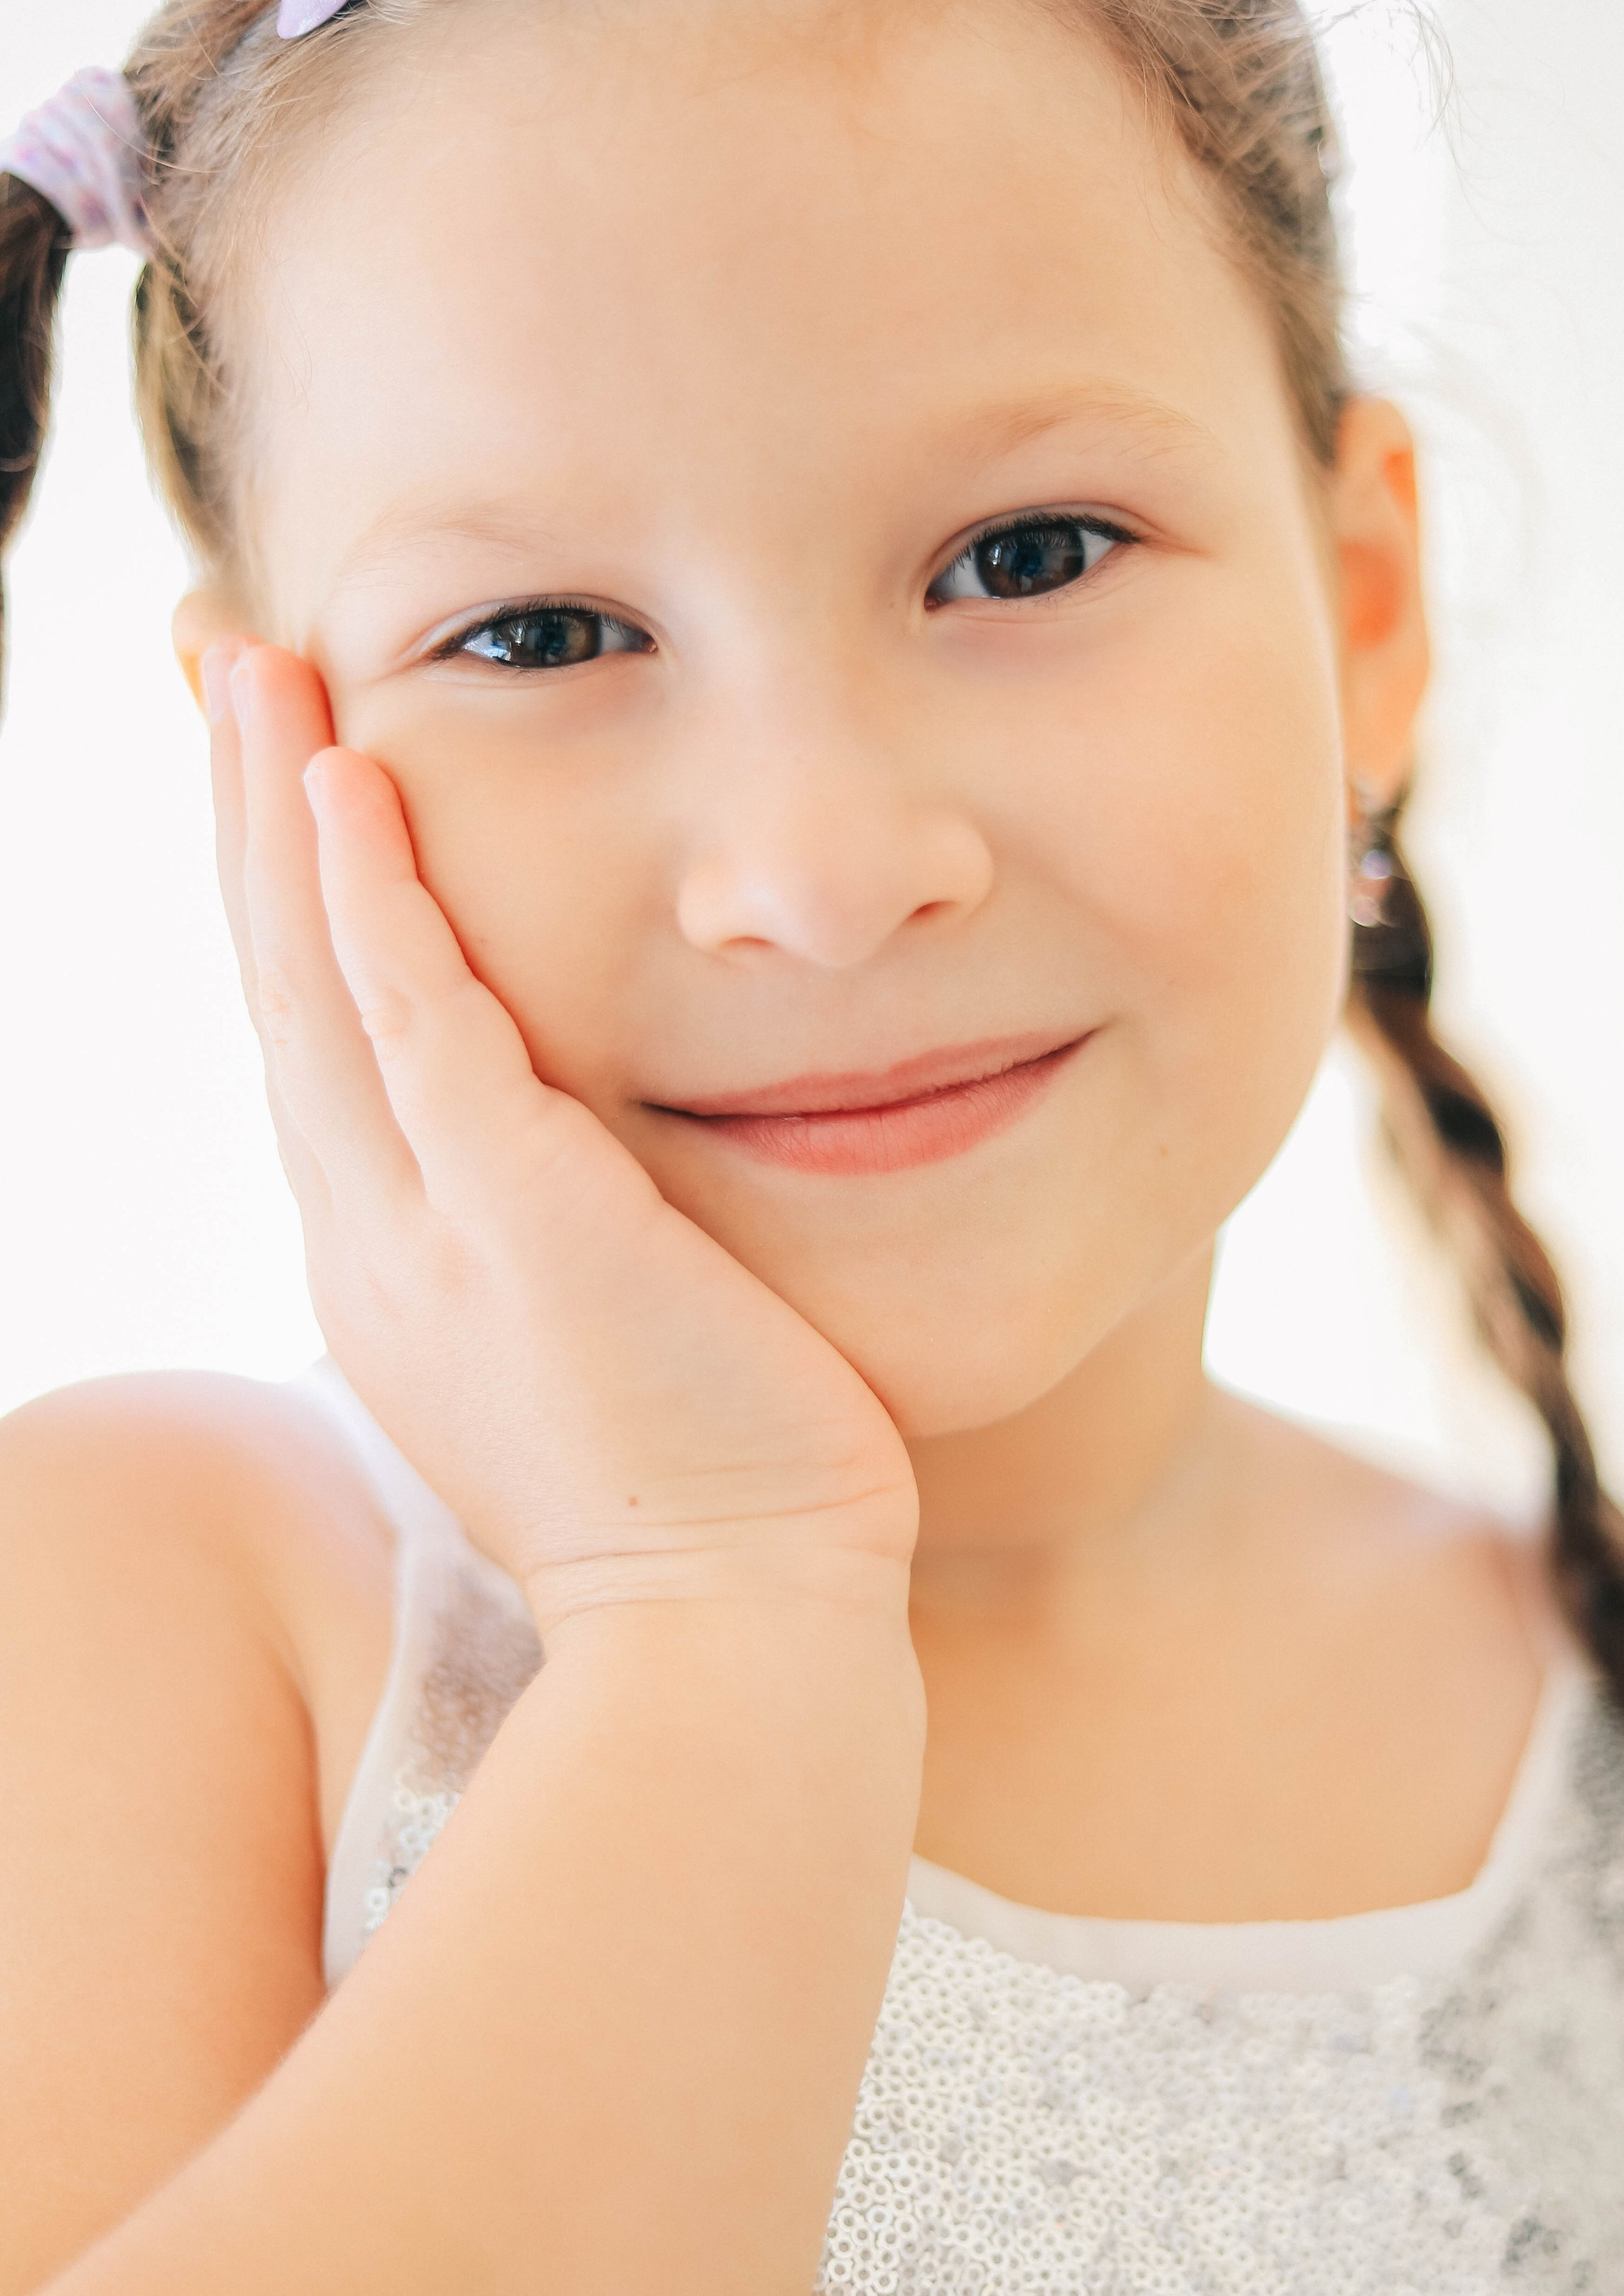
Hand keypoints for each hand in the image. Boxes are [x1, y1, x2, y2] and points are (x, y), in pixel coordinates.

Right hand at [206, 642, 918, 1635]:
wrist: (733, 1634)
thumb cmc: (700, 1506)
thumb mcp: (585, 1356)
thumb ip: (551, 1256)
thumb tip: (577, 1191)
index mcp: (392, 1265)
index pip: (316, 1044)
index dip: (278, 901)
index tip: (273, 774)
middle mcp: (374, 1239)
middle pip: (278, 986)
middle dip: (242, 817)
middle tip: (219, 661)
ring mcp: (425, 1234)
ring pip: (315, 983)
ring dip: (278, 815)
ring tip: (253, 664)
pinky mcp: (515, 1223)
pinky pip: (418, 1030)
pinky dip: (373, 904)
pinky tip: (351, 781)